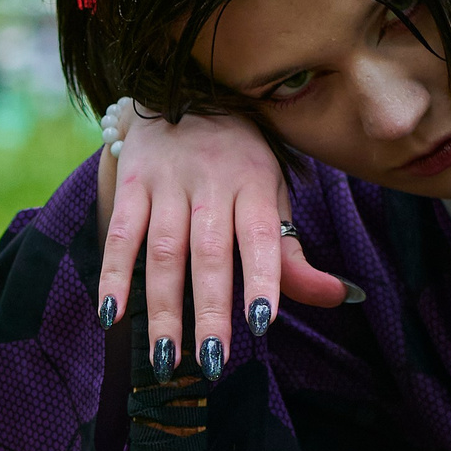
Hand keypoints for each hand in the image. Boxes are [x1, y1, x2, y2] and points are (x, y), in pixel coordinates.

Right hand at [95, 104, 355, 373]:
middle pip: (210, 252)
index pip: (260, 236)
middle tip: (212, 359)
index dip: (263, 278)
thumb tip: (339, 297)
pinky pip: (121, 234)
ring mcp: (168, 181)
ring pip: (164, 251)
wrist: (183, 91)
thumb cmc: (238, 160)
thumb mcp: (273, 194)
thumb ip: (293, 255)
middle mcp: (212, 181)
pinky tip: (111, 315)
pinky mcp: (131, 183)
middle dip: (209, 309)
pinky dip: (114, 275)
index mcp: (256, 183)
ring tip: (166, 357)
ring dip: (162, 307)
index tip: (262, 323)